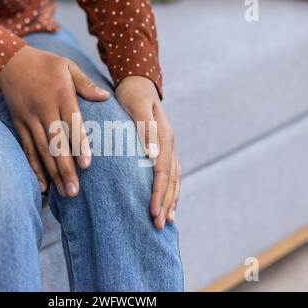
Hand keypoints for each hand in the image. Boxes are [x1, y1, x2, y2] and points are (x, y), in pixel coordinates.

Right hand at [0, 45, 109, 196]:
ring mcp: (30, 119)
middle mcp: (44, 110)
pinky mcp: (20, 125)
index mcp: (60, 95)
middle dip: (66, 169)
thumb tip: (105, 97)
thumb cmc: (45, 64)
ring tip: (64, 193)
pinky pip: (27, 149)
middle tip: (75, 192)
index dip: (79, 144)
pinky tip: (42, 186)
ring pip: (42, 151)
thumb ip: (86, 84)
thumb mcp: (68, 66)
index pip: (72, 123)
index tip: (86, 165)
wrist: (9, 61)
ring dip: (53, 173)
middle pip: (56, 143)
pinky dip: (34, 168)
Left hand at [116, 76, 181, 229]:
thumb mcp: (137, 106)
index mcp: (164, 135)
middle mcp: (170, 143)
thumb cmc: (133, 95)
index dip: (159, 192)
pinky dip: (171, 190)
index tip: (153, 211)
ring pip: (174, 178)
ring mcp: (169, 146)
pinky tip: (168, 203)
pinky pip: (171, 173)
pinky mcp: (164, 149)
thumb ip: (145, 129)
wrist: (139, 83)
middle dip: (165, 202)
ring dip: (171, 200)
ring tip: (165, 221)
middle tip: (158, 224)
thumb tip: (154, 155)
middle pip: (171, 178)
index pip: (163, 170)